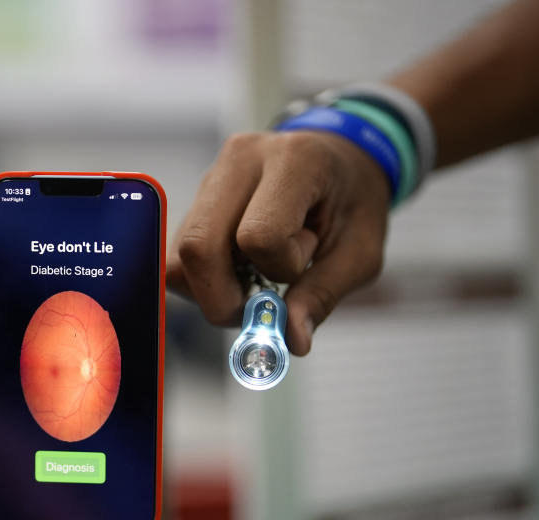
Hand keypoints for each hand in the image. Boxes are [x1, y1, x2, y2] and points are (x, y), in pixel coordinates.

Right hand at [166, 131, 390, 355]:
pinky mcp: (197, 196)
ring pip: (180, 255)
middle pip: (198, 246)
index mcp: (294, 162)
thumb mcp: (360, 252)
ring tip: (252, 280)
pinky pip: (179, 253)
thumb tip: (292, 341)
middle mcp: (242, 160)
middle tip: (254, 308)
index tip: (301, 268)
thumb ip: (323, 294)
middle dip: (222, 298)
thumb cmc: (355, 202)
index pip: (258, 236)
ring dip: (211, 289)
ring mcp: (213, 176)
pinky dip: (205, 278)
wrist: (341, 159)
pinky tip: (239, 270)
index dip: (278, 270)